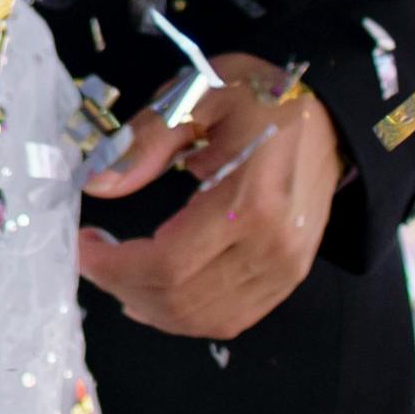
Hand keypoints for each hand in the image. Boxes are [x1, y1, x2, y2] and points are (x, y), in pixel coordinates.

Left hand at [77, 54, 340, 338]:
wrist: (334, 114)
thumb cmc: (262, 95)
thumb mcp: (197, 97)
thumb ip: (145, 143)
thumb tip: (96, 185)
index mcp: (249, 201)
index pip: (167, 262)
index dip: (112, 265)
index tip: (80, 243)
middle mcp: (272, 247)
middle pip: (181, 298)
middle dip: (121, 285)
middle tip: (90, 256)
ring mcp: (286, 268)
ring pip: (204, 318)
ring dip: (149, 306)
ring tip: (116, 273)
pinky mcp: (289, 276)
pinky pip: (231, 317)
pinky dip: (185, 315)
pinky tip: (154, 293)